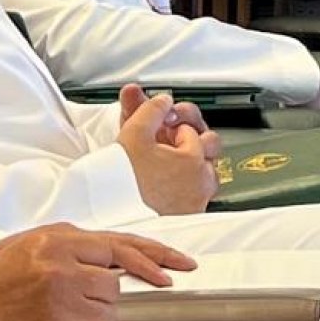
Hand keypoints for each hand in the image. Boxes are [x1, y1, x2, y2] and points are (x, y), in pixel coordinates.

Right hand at [0, 224, 196, 320]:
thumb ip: (66, 243)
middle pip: (115, 284)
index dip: (154, 257)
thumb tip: (108, 253)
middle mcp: (64, 268)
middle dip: (101, 296)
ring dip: (90, 319)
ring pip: (108, 314)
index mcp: (56, 240)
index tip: (180, 268)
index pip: (119, 246)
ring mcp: (64, 302)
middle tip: (76, 301)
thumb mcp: (23, 246)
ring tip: (54, 317)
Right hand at [116, 91, 217, 213]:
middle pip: (207, 150)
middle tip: (162, 143)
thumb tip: (162, 101)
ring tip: (159, 164)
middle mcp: (202, 183)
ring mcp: (196, 203)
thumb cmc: (125, 182)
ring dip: (185, 165)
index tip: (156, 127)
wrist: (112, 219)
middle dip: (187, 141)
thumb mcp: (134, 132)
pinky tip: (157, 185)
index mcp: (194, 159)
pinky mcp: (188, 219)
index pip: (190, 128)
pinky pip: (192, 196)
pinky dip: (180, 187)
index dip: (170, 124)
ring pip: (203, 175)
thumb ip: (151, 109)